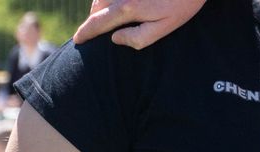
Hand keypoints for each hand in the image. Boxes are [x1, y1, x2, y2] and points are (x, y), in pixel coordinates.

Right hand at [73, 0, 206, 49]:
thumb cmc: (181, 4)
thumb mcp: (166, 27)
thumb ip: (139, 37)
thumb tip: (115, 39)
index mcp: (127, 9)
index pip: (98, 23)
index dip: (85, 33)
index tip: (78, 40)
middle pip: (96, 8)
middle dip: (93, 20)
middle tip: (93, 32)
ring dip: (100, 8)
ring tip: (106, 19)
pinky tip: (117, 4)